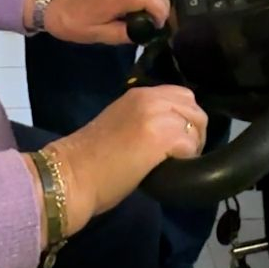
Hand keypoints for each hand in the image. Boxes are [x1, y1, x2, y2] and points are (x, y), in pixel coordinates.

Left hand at [43, 0, 170, 44]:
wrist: (54, 2)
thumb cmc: (73, 22)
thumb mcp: (97, 35)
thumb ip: (124, 34)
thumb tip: (146, 33)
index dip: (160, 11)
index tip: (156, 27)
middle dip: (164, 4)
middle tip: (157, 23)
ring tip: (154, 13)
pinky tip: (149, 1)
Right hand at [44, 85, 205, 235]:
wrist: (72, 173)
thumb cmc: (90, 159)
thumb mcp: (121, 126)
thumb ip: (146, 121)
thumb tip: (170, 135)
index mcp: (139, 94)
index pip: (181, 96)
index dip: (185, 119)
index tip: (177, 141)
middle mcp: (150, 97)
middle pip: (194, 107)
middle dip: (194, 130)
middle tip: (181, 154)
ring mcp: (157, 115)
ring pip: (196, 124)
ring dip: (193, 145)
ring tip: (176, 162)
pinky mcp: (163, 137)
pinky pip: (191, 146)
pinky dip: (187, 159)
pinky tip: (170, 169)